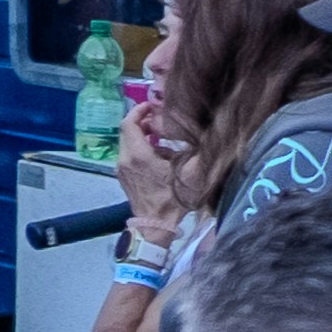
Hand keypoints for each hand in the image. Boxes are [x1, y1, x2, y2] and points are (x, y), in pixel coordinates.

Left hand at [112, 114, 196, 235]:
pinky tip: (157, 156)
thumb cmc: (173, 200)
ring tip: (162, 140)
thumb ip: (197, 153)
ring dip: (141, 137)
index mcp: (138, 155)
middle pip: (126, 131)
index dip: (138, 111)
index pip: (129, 123)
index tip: (152, 106)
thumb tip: (210, 135)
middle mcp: (124, 159)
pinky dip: (139, 149)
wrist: (155, 225)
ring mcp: (121, 168)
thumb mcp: (190, 174)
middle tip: (158, 121)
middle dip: (141, 122)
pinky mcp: (122, 177)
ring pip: (127, 143)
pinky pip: (128, 155)